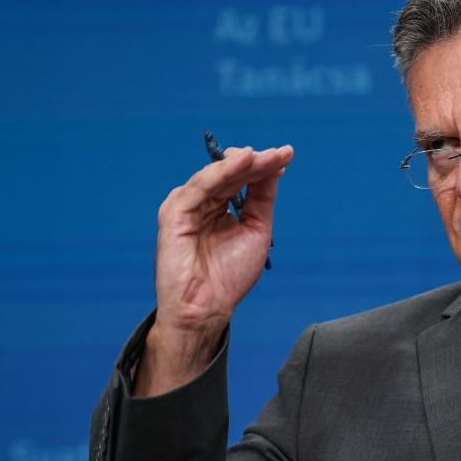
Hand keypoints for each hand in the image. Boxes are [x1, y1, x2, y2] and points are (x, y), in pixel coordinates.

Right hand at [134, 145, 293, 395]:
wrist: (207, 307)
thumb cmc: (229, 276)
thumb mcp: (256, 230)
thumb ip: (261, 199)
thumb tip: (274, 169)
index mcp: (219, 208)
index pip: (242, 179)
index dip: (264, 166)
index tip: (286, 154)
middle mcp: (203, 203)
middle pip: (231, 174)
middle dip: (257, 161)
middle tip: (280, 152)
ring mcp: (187, 206)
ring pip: (216, 176)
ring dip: (240, 162)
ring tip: (262, 155)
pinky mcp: (174, 213)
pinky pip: (199, 187)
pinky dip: (220, 172)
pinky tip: (241, 162)